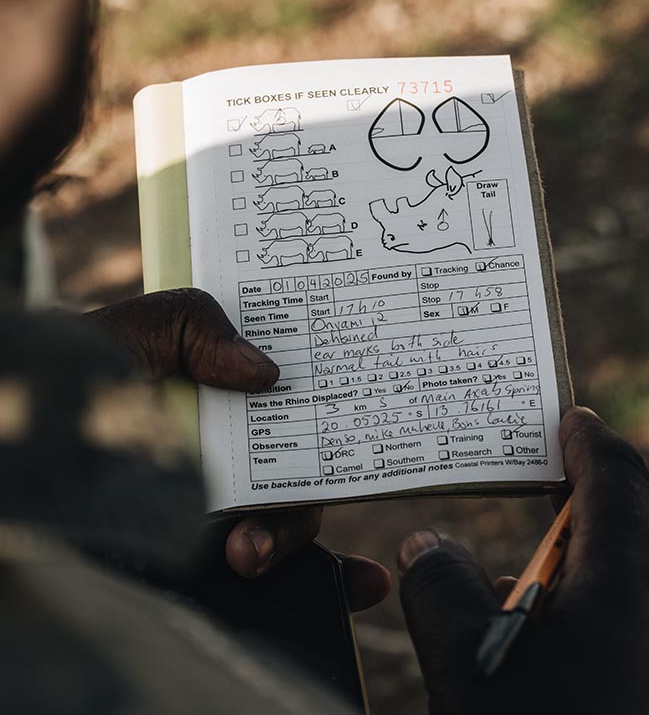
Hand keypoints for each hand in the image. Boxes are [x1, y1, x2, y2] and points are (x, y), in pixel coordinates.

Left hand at [86, 289, 390, 608]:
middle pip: (300, 473)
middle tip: (270, 511)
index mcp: (230, 401)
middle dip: (301, 498)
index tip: (357, 417)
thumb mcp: (145, 325)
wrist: (27, 424)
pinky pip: (264, 563)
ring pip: (284, 522)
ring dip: (289, 539)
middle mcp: (231, 451)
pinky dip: (312, 578)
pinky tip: (341, 583)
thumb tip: (267, 373)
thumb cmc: (81, 366)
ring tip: (248, 553)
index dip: (332, 411)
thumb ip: (199, 323)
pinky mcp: (195, 542)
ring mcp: (215, 501)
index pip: (295, 409)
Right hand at [397, 407, 648, 713]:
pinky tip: (514, 632)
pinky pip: (600, 623)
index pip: (616, 480)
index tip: (568, 415)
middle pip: (611, 525)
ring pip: (601, 581)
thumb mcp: (467, 661)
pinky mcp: (637, 688)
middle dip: (564, 493)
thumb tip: (427, 544)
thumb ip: (440, 586)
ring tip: (498, 565)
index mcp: (624, 586)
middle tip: (521, 470)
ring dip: (552, 560)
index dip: (588, 440)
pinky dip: (555, 605)